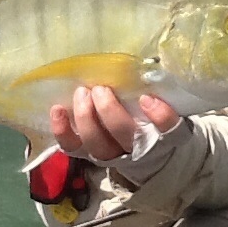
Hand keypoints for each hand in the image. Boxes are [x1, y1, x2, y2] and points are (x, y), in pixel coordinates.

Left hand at [51, 86, 179, 160]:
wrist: (147, 156)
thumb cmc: (154, 120)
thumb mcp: (166, 106)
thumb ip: (160, 92)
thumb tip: (145, 70)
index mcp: (163, 136)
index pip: (170, 131)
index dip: (160, 117)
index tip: (146, 98)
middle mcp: (137, 149)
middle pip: (123, 135)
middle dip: (109, 111)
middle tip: (101, 89)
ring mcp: (111, 154)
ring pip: (96, 144)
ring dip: (86, 117)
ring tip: (82, 93)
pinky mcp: (88, 154)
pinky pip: (73, 148)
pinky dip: (63, 130)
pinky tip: (57, 109)